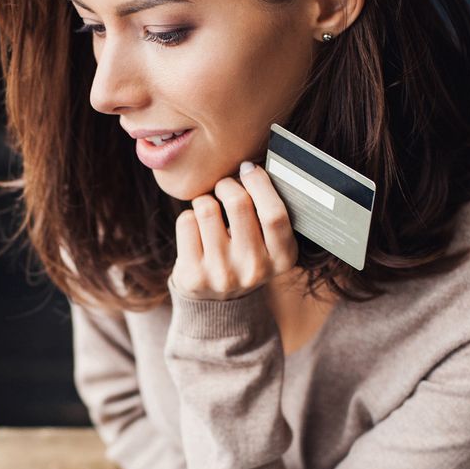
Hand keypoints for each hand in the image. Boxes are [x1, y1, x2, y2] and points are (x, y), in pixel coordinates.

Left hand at [170, 161, 298, 300]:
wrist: (219, 302)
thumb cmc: (247, 255)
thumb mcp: (270, 242)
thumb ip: (269, 210)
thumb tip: (251, 166)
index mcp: (283, 258)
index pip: (275, 214)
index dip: (260, 183)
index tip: (248, 168)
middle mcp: (255, 269)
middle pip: (238, 203)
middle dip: (227, 184)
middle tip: (224, 186)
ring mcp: (222, 274)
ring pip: (207, 208)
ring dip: (205, 200)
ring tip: (208, 209)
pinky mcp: (194, 275)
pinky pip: (186, 221)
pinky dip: (189, 216)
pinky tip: (196, 229)